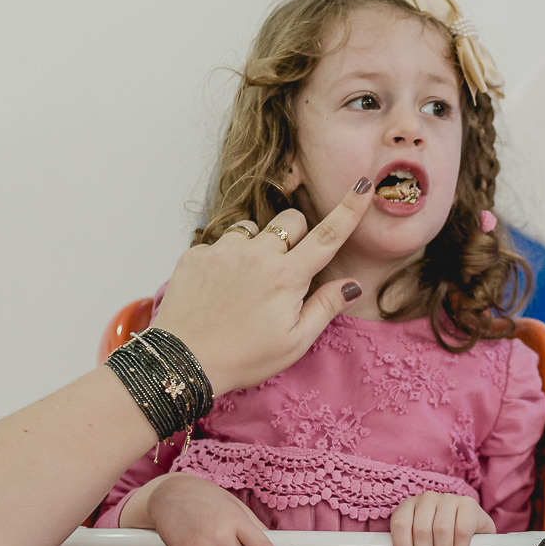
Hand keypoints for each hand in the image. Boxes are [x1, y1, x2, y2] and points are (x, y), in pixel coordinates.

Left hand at [152, 179, 372, 395]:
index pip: (327, 235)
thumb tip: (353, 285)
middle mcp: (256, 255)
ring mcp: (223, 251)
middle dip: (297, 236)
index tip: (363, 183)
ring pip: (253, 229)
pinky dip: (227, 259)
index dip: (350, 208)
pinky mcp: (196, 254)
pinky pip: (221, 243)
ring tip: (247, 282)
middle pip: (291, 221)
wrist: (181, 362)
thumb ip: (325, 307)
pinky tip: (221, 288)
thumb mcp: (295, 342)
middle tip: (287, 270)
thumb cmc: (243, 357)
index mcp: (286, 277)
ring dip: (258, 246)